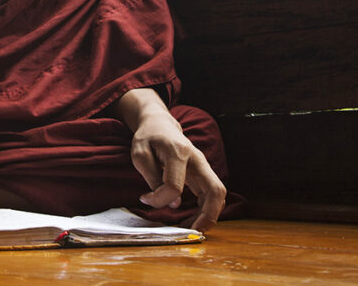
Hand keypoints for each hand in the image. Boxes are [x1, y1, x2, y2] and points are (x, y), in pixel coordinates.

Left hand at [116, 88, 225, 231]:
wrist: (160, 124)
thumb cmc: (148, 138)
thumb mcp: (140, 153)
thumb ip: (152, 177)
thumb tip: (173, 204)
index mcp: (179, 152)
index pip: (175, 185)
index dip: (160, 199)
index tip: (145, 199)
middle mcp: (198, 160)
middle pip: (215, 190)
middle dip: (207, 215)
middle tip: (191, 232)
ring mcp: (204, 167)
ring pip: (218, 195)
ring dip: (208, 216)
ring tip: (191, 230)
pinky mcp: (203, 174)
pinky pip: (212, 195)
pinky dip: (206, 211)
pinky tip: (193, 220)